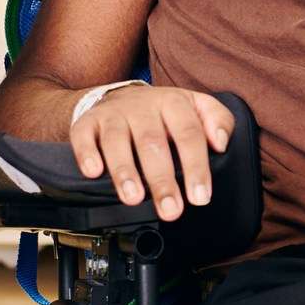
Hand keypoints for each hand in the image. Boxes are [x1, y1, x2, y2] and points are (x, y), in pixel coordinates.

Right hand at [72, 85, 236, 220]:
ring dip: (124, 171)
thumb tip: (221, 143)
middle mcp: (142, 106)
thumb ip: (219, 121)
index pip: (189, 135)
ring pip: (117, 141)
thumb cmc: (164, 111)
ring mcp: (113, 114)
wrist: (121, 95)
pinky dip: (87, 154)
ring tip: (133, 197)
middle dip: (162, 180)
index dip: (195, 167)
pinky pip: (84, 136)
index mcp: (174, 103)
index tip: (200, 197)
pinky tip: (93, 172)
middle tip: (170, 209)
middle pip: (153, 143)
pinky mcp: (88, 122)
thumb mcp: (198, 107)